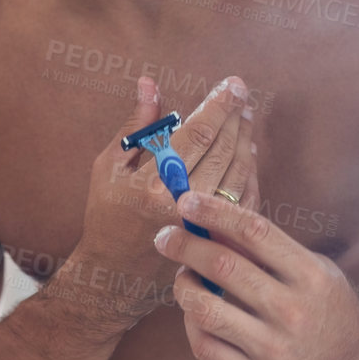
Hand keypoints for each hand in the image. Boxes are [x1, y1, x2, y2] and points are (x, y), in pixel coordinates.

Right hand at [77, 75, 256, 319]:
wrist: (116, 275)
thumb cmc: (108, 215)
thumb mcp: (109, 167)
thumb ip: (137, 126)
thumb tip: (149, 84)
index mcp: (154, 185)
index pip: (198, 134)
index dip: (219, 105)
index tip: (233, 84)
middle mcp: (184, 205)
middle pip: (224, 150)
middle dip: (236, 117)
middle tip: (242, 95)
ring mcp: (205, 225)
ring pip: (239, 173)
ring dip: (246, 141)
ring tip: (246, 117)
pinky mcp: (217, 238)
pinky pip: (245, 199)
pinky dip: (250, 172)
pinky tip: (248, 153)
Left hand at [154, 190, 358, 359]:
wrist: (353, 352)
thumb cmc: (321, 296)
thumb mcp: (306, 262)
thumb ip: (261, 246)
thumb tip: (207, 221)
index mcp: (310, 274)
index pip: (254, 232)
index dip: (214, 213)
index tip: (186, 202)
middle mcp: (294, 311)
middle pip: (224, 267)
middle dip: (185, 245)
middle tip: (166, 236)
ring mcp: (275, 347)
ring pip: (206, 310)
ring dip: (184, 285)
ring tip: (184, 274)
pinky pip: (205, 346)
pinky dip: (191, 323)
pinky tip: (195, 310)